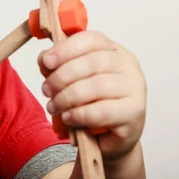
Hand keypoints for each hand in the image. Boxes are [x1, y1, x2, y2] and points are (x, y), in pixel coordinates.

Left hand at [38, 31, 145, 161]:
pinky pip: (101, 111)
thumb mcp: (71, 80)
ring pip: (96, 86)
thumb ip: (58, 66)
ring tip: (54, 107)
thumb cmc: (91, 104)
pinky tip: (68, 117)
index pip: (92, 40)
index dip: (66, 48)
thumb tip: (44, 59)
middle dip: (62, 76)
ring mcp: (134, 88)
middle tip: (47, 90)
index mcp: (113, 50)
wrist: (109, 139)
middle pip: (92, 62)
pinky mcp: (134, 113)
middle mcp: (127, 65)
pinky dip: (79, 114)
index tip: (46, 61)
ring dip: (67, 97)